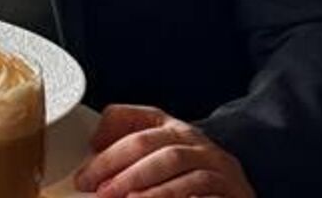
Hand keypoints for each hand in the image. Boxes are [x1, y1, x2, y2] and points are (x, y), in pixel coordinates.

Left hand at [74, 104, 253, 197]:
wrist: (233, 186)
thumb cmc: (184, 168)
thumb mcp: (156, 145)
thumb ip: (125, 134)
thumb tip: (94, 144)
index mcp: (176, 130)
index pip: (141, 135)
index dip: (110, 156)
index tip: (86, 176)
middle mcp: (201, 148)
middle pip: (165, 155)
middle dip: (130, 175)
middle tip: (103, 192)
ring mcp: (221, 172)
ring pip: (190, 178)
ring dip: (156, 193)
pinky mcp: (235, 195)